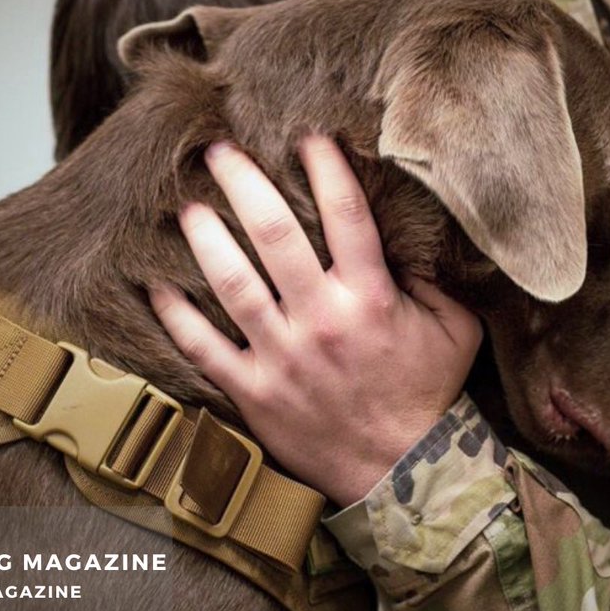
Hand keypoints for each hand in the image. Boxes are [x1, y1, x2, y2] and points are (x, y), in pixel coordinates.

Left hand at [150, 137, 482, 504]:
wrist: (401, 475)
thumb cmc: (427, 394)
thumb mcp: (455, 329)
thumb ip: (431, 279)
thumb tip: (405, 233)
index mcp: (372, 298)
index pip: (347, 216)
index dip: (325, 168)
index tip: (306, 135)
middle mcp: (322, 320)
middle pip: (276, 236)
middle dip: (244, 185)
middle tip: (219, 151)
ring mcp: (283, 357)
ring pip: (232, 284)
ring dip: (206, 239)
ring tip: (187, 206)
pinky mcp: (254, 392)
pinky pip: (203, 349)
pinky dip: (175, 316)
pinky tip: (154, 284)